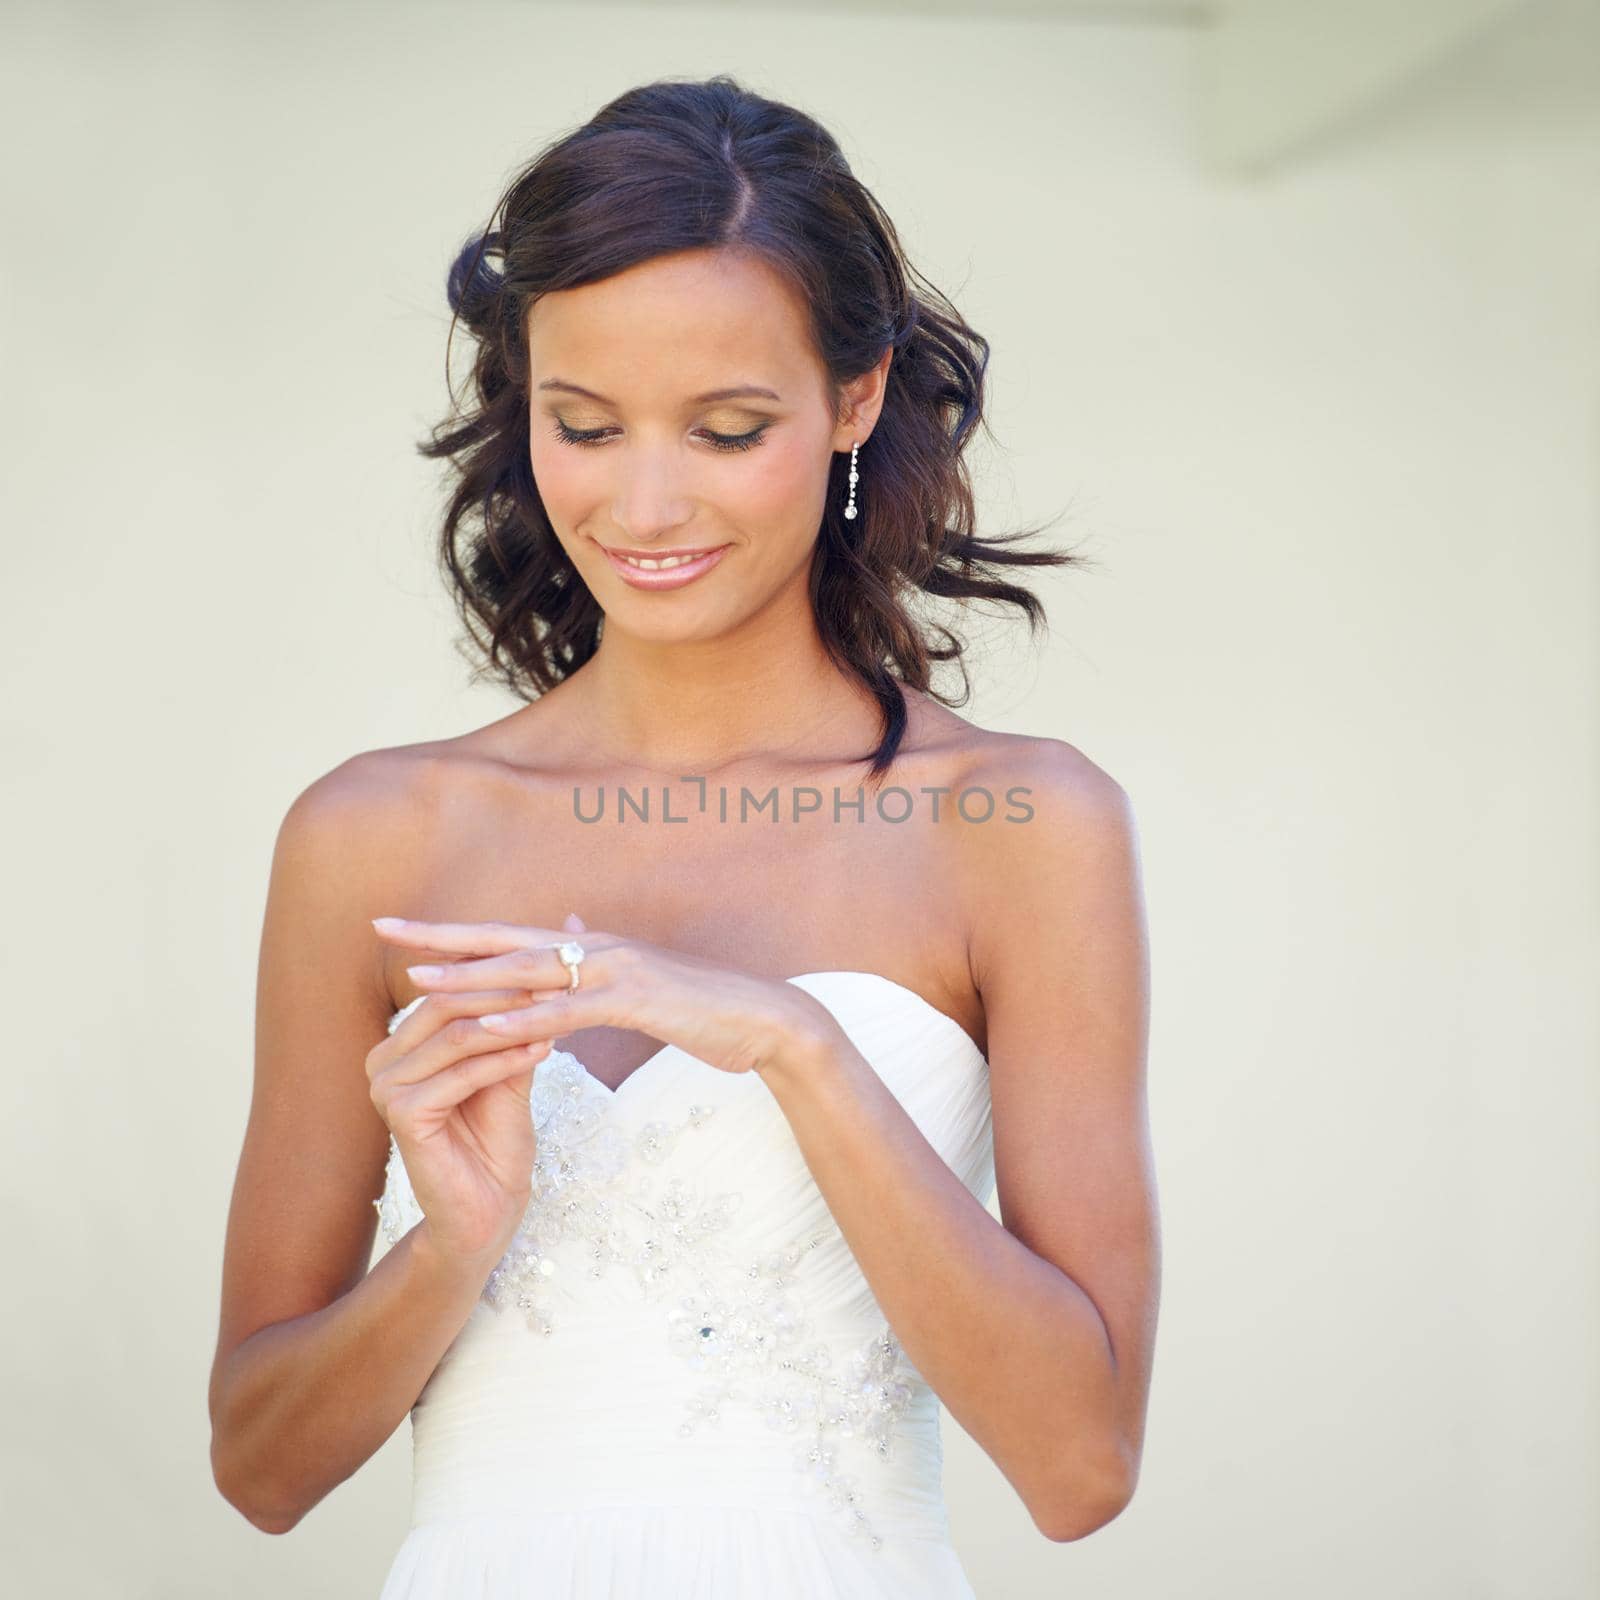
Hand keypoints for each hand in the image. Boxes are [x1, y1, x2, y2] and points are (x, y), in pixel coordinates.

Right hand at [362, 924, 593, 1265]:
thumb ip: (519, 1015)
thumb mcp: (511, 1063)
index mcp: (400, 1042)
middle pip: (447, 1003)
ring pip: (456, 1035)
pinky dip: (505, 1060)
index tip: (555, 962)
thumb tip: (559, 952)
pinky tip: (543, 1050)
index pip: (448, 987)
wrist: (489, 1206)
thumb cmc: (499, 1135)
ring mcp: (386, 1087)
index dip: (500, 973)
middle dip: (507, 992)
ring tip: (558, 1012)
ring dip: (511, 1023)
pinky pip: (461, 1074)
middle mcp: (382, 1060)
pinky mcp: (402, 1115)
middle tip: (560, 981)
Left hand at [371, 912, 847, 1084]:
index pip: (506, 935)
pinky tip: (486, 1031)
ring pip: (529, 973)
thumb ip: (597, 966)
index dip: (451, 931)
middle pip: (503, 939)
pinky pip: (569, 1012)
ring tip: (418, 983)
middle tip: (383, 930)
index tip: (397, 929)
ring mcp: (615, 969)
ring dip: (471, 978)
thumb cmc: (702, 1009)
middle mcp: (595, 946)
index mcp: (590, 946)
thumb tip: (566, 933)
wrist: (765, 1020)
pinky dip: (524, 1022)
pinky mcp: (636, 1000)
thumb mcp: (641, 984)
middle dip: (441, 937)